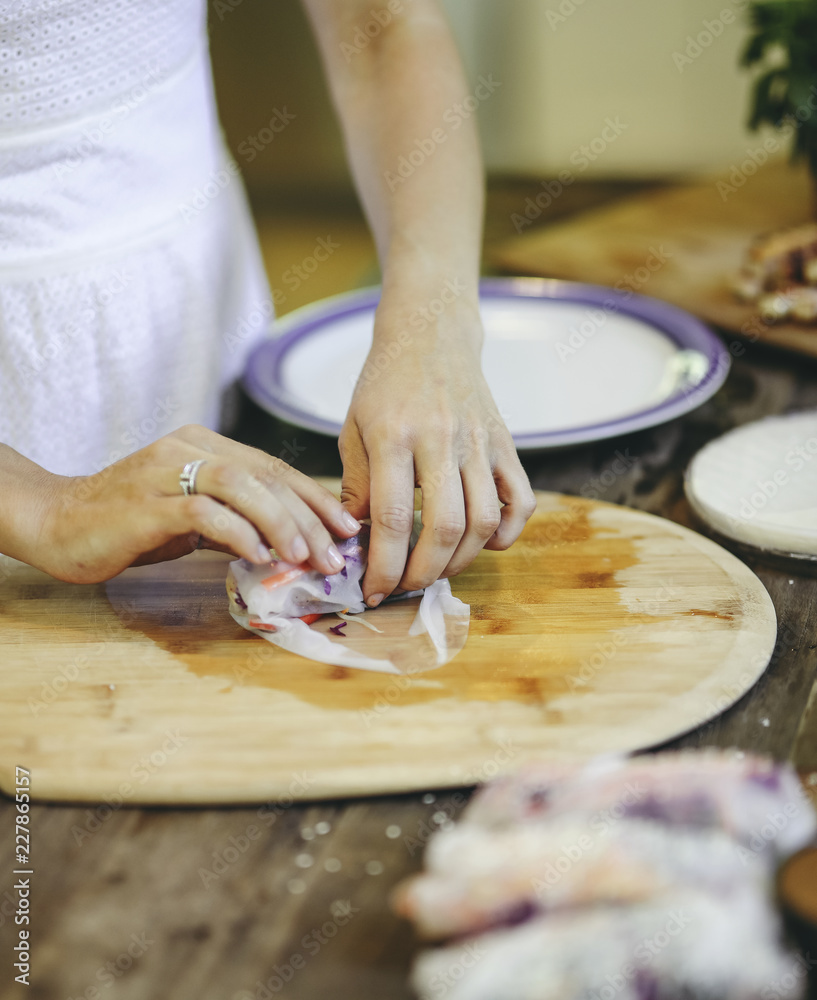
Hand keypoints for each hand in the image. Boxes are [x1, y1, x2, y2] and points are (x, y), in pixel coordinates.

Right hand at [36, 424, 359, 583]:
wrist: (57, 522)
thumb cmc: (129, 523)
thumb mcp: (191, 518)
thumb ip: (234, 521)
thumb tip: (287, 546)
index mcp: (205, 445)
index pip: (274, 468)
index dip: (316, 498)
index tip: (347, 529)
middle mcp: (190, 447)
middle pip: (266, 477)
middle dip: (309, 518)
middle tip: (335, 556)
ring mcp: (167, 470)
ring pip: (242, 486)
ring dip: (281, 522)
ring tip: (306, 558)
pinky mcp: (147, 502)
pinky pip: (204, 513)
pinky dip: (239, 534)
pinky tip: (261, 558)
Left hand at [339, 303, 536, 604]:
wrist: (431, 335)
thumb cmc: (385, 385)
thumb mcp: (354, 429)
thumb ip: (355, 487)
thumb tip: (355, 543)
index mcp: (395, 435)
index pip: (394, 518)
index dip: (385, 566)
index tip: (375, 590)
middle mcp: (442, 439)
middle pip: (446, 527)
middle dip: (424, 572)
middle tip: (405, 586)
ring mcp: (479, 441)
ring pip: (485, 520)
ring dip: (461, 559)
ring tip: (437, 568)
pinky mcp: (505, 443)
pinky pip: (521, 500)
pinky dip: (506, 533)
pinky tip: (481, 542)